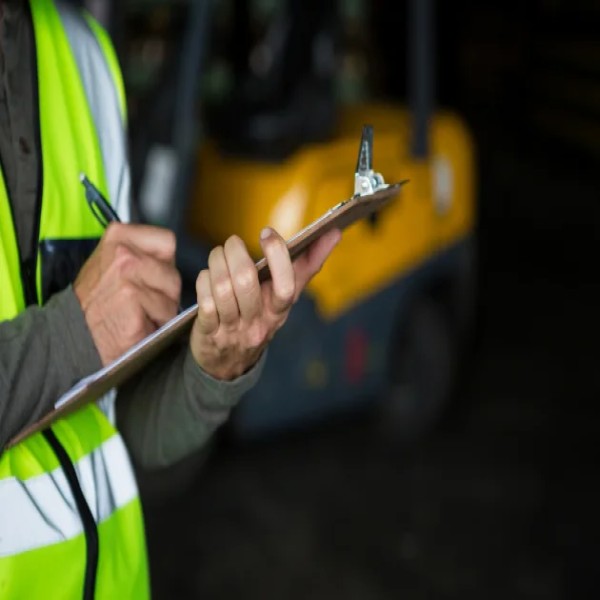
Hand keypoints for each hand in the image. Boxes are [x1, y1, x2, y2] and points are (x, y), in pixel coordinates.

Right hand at [74, 223, 180, 365]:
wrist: (74, 335)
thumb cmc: (97, 303)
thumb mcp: (112, 263)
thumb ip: (141, 254)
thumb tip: (170, 259)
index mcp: (119, 235)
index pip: (167, 241)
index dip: (164, 265)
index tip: (149, 278)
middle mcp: (123, 252)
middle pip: (173, 273)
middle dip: (165, 293)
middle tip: (140, 304)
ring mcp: (127, 275)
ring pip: (172, 296)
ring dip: (162, 312)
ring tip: (138, 315)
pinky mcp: (132, 300)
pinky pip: (165, 315)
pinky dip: (155, 326)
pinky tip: (136, 325)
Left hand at [190, 227, 340, 379]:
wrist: (230, 363)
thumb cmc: (260, 317)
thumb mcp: (285, 298)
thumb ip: (308, 265)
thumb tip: (334, 233)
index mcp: (280, 311)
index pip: (286, 286)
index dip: (277, 256)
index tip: (267, 233)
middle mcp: (259, 323)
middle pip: (246, 282)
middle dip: (236, 254)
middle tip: (232, 242)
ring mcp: (234, 330)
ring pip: (222, 289)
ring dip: (217, 263)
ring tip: (218, 254)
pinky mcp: (210, 335)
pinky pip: (205, 302)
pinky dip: (203, 282)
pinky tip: (207, 276)